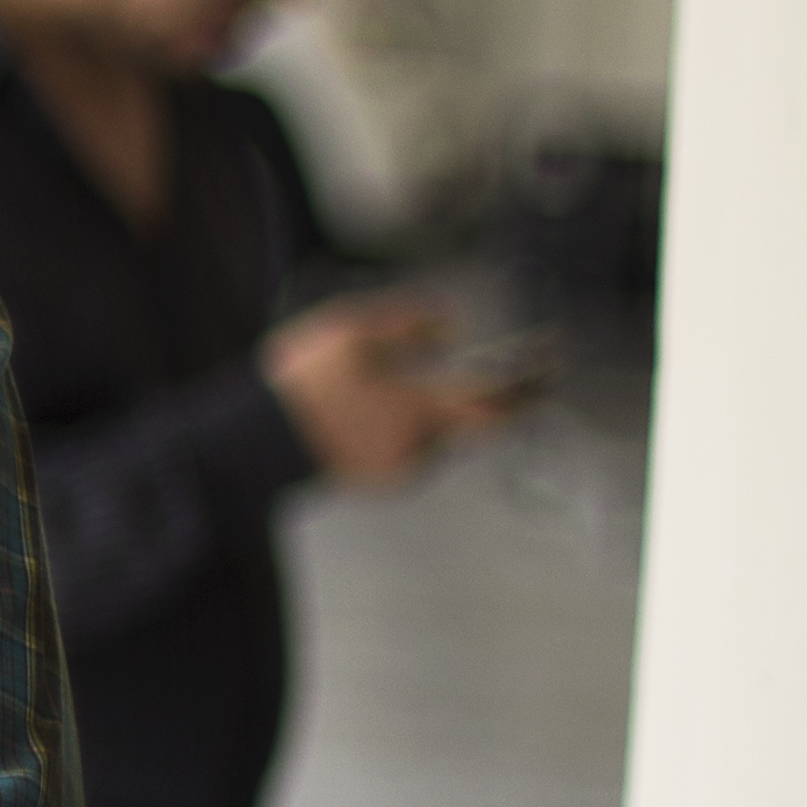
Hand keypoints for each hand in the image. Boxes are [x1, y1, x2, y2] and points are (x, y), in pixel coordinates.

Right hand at [263, 290, 517, 489]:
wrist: (255, 439)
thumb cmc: (302, 383)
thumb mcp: (350, 331)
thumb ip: (408, 322)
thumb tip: (452, 325)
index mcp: (420, 408)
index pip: (497, 399)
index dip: (529, 382)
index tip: (551, 366)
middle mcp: (422, 447)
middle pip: (478, 425)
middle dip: (502, 403)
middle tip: (522, 383)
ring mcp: (402, 471)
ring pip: (445, 439)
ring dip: (445, 416)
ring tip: (421, 392)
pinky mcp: (382, 484)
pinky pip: (416, 455)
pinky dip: (414, 434)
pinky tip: (384, 418)